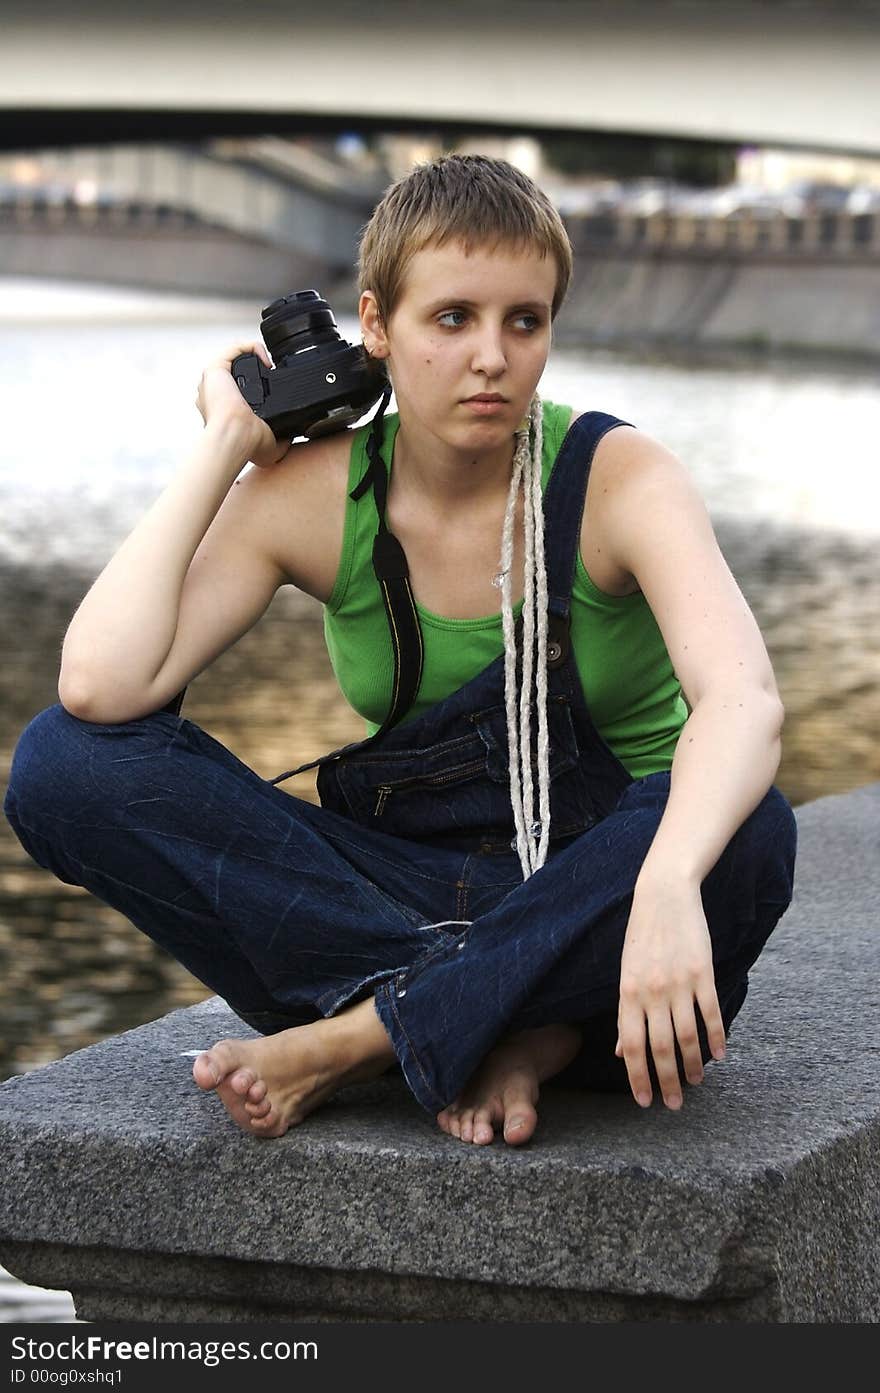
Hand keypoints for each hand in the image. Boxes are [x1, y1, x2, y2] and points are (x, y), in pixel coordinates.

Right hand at [195, 341, 289, 468]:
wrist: (238, 436)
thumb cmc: (248, 444)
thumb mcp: (271, 448)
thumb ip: (282, 440)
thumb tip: (293, 437)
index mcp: (225, 412)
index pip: (237, 393)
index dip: (255, 388)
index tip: (271, 390)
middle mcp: (217, 396)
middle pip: (234, 374)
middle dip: (254, 371)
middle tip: (271, 374)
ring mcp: (214, 382)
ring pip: (234, 359)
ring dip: (254, 357)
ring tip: (270, 365)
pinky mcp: (215, 369)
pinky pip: (235, 349)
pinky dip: (252, 348)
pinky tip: (266, 359)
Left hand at [614, 872, 726, 1109]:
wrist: (663, 896)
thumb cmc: (641, 936)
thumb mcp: (626, 973)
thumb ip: (626, 1013)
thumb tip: (620, 1051)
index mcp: (627, 994)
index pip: (630, 1046)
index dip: (637, 1077)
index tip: (645, 1101)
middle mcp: (651, 993)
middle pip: (659, 1048)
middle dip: (666, 1081)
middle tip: (675, 1104)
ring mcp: (678, 983)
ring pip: (686, 1036)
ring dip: (692, 1064)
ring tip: (697, 1082)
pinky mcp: (703, 973)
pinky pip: (710, 1013)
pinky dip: (716, 1037)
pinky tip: (719, 1054)